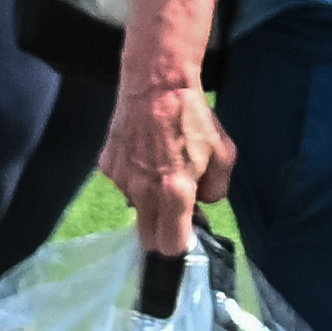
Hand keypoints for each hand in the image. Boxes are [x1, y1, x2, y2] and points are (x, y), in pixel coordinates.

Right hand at [96, 80, 231, 257]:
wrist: (156, 84)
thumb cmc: (193, 117)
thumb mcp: (224, 153)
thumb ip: (217, 189)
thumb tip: (201, 202)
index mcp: (174, 191)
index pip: (170, 245)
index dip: (180, 243)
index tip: (186, 230)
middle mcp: (143, 192)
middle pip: (147, 238)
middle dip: (161, 232)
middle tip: (175, 209)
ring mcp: (121, 180)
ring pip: (135, 207)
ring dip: (148, 200)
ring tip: (159, 167)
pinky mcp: (107, 166)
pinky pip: (123, 184)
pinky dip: (134, 177)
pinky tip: (143, 154)